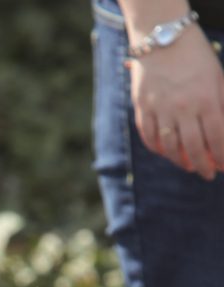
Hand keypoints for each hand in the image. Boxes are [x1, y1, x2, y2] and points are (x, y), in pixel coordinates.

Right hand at [127, 29, 223, 179]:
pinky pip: (148, 135)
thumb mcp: (217, 79)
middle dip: (202, 166)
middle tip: (206, 174)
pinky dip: (156, 148)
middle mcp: (183, 107)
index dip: (221, 157)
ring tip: (187, 164)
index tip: (222, 167)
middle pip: (193, 147)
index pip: (217, 138)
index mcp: (207, 99)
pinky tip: (165, 152)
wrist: (164, 40)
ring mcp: (160, 108)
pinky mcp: (142, 107)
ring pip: (169, 146)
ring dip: (179, 160)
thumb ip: (221, 105)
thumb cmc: (197, 58)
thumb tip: (221, 134)